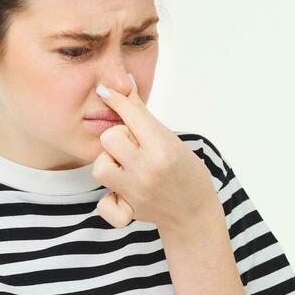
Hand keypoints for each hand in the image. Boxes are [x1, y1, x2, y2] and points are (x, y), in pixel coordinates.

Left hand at [90, 72, 219, 232]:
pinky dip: (109, 199)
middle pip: (109, 139)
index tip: (105, 91)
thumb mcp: (169, 138)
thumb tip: (125, 82)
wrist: (194, 211)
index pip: (131, 114)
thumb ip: (142, 115)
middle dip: (117, 140)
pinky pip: (102, 204)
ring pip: (100, 167)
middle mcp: (148, 169)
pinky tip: (121, 192)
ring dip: (109, 165)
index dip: (117, 99)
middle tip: (132, 148)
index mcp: (162, 147)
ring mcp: (137, 192)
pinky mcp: (128, 211)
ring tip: (125, 168)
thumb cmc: (184, 170)